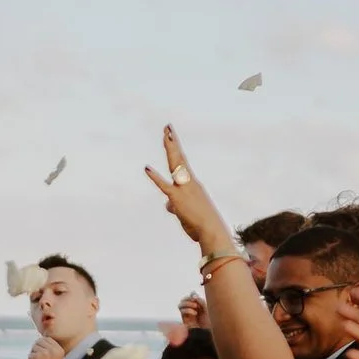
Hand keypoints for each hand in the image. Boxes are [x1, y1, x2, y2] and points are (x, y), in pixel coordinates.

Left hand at [27, 336, 63, 358]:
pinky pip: (30, 355)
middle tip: (38, 356)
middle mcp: (52, 350)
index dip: (42, 343)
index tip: (42, 351)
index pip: (47, 338)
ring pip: (34, 347)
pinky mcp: (37, 357)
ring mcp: (44, 353)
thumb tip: (40, 339)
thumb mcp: (55, 357)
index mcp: (58, 349)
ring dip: (33, 354)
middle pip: (39, 341)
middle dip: (37, 347)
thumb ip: (50, 348)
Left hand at [141, 126, 235, 254]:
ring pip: (175, 165)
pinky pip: (163, 186)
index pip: (182, 162)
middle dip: (172, 142)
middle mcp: (189, 182)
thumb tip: (168, 204)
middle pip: (179, 158)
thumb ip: (176, 206)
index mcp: (192, 184)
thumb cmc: (202, 224)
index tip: (172, 136)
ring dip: (170, 149)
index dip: (176, 149)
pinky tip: (146, 168)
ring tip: (165, 134)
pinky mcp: (176, 198)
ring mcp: (183, 188)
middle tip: (167, 127)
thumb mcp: (187, 213)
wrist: (211, 230)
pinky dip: (154, 177)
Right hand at [178, 294, 207, 329]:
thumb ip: (200, 301)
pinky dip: (188, 310)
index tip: (196, 297)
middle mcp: (190, 310)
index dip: (191, 295)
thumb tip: (193, 294)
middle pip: (183, 300)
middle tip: (194, 301)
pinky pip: (182, 311)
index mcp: (197, 307)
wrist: (208, 333)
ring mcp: (187, 315)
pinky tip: (194, 313)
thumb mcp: (207, 309)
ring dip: (187, 303)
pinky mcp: (184, 320)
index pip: (190, 297)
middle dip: (188, 298)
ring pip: (180, 305)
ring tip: (195, 306)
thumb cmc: (209, 322)